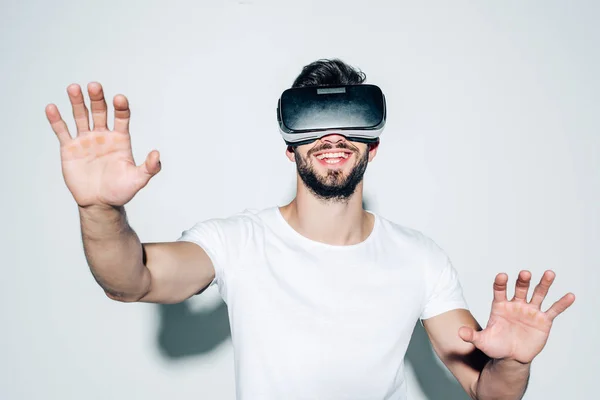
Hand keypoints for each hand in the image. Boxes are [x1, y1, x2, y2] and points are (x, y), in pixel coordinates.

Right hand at [46, 82, 160, 207]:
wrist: (99, 204)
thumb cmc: (120, 191)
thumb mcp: (138, 180)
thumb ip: (149, 168)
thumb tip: (157, 154)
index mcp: (120, 139)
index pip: (122, 117)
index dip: (121, 107)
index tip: (119, 99)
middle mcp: (103, 135)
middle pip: (100, 111)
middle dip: (97, 98)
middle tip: (94, 86)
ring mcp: (85, 140)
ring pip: (81, 116)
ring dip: (77, 102)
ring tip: (74, 88)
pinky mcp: (69, 148)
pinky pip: (62, 131)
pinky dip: (56, 120)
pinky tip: (52, 108)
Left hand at [458, 270, 574, 363]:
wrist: (511, 358)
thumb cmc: (496, 346)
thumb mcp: (482, 341)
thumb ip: (472, 336)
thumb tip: (460, 333)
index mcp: (500, 306)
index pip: (499, 290)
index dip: (500, 283)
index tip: (502, 276)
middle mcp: (516, 304)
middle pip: (520, 288)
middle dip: (522, 281)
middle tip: (525, 273)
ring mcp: (530, 311)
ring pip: (538, 294)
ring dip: (544, 284)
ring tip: (549, 273)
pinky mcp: (543, 320)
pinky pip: (553, 310)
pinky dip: (561, 303)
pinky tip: (570, 296)